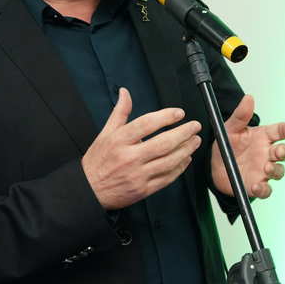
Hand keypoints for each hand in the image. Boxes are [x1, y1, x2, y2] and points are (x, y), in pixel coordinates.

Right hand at [82, 88, 200, 209]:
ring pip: (168, 161)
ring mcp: (137, 175)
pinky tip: (186, 159)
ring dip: (186, 150)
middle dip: (183, 133)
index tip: (179, 113)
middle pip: (162, 143)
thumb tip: (125, 93)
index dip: (165, 117)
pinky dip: (180, 168)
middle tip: (195, 126)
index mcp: (118, 141)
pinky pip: (167, 178)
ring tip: (195, 141)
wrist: (90, 190)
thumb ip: (119, 112)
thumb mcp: (105, 133)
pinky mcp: (144, 189)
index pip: (146, 125)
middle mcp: (129, 158)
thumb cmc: (98, 161)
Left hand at [211, 95, 284, 198]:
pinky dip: (264, 189)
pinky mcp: (257, 185)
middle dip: (283, 151)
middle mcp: (267, 153)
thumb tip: (248, 98)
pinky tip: (257, 186)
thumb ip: (240, 115)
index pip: (279, 131)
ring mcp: (264, 170)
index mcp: (263, 137)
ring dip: (276, 170)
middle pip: (283, 152)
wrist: (214, 167)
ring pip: (279, 171)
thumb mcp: (230, 129)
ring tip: (266, 167)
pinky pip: (266, 190)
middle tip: (276, 151)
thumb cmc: (226, 146)